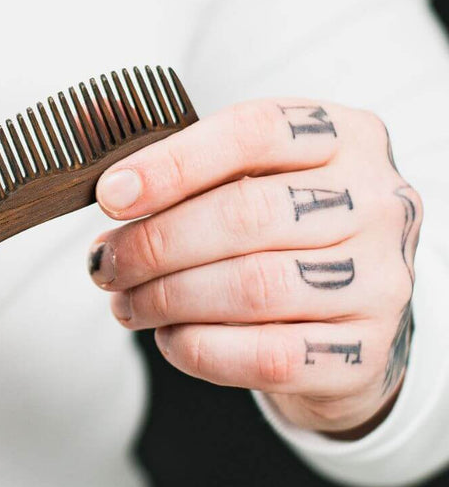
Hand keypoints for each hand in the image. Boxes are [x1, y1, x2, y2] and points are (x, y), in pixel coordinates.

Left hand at [87, 101, 420, 436]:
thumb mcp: (251, 175)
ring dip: (168, 299)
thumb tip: (111, 188)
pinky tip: (170, 337)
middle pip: (246, 214)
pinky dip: (201, 348)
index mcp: (344, 135)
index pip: (253, 130)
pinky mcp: (369, 353)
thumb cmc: (284, 230)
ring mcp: (381, 279)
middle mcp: (376, 201)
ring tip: (126, 302)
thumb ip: (188, 168)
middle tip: (105, 263)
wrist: (351, 318)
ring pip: (254, 287)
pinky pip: (269, 356)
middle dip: (155, 242)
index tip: (110, 196)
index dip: (171, 163)